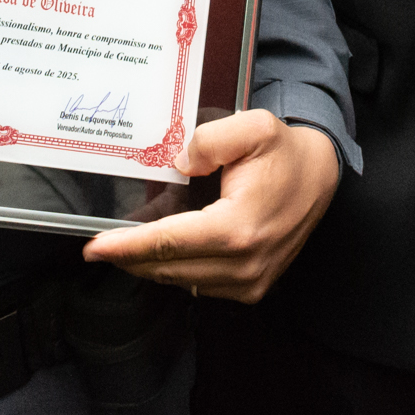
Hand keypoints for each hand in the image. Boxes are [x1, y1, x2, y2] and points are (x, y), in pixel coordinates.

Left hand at [82, 111, 339, 302]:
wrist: (321, 177)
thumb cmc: (286, 153)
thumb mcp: (253, 127)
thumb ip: (210, 140)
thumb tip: (178, 163)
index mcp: (238, 228)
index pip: (168, 243)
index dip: (126, 246)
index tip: (93, 248)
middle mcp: (244, 264)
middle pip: (168, 268)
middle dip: (130, 256)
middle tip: (100, 245)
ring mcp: (250, 282)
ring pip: (181, 280)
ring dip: (152, 264)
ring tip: (129, 244)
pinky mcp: (252, 287)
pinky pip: (200, 283)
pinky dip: (178, 268)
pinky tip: (165, 249)